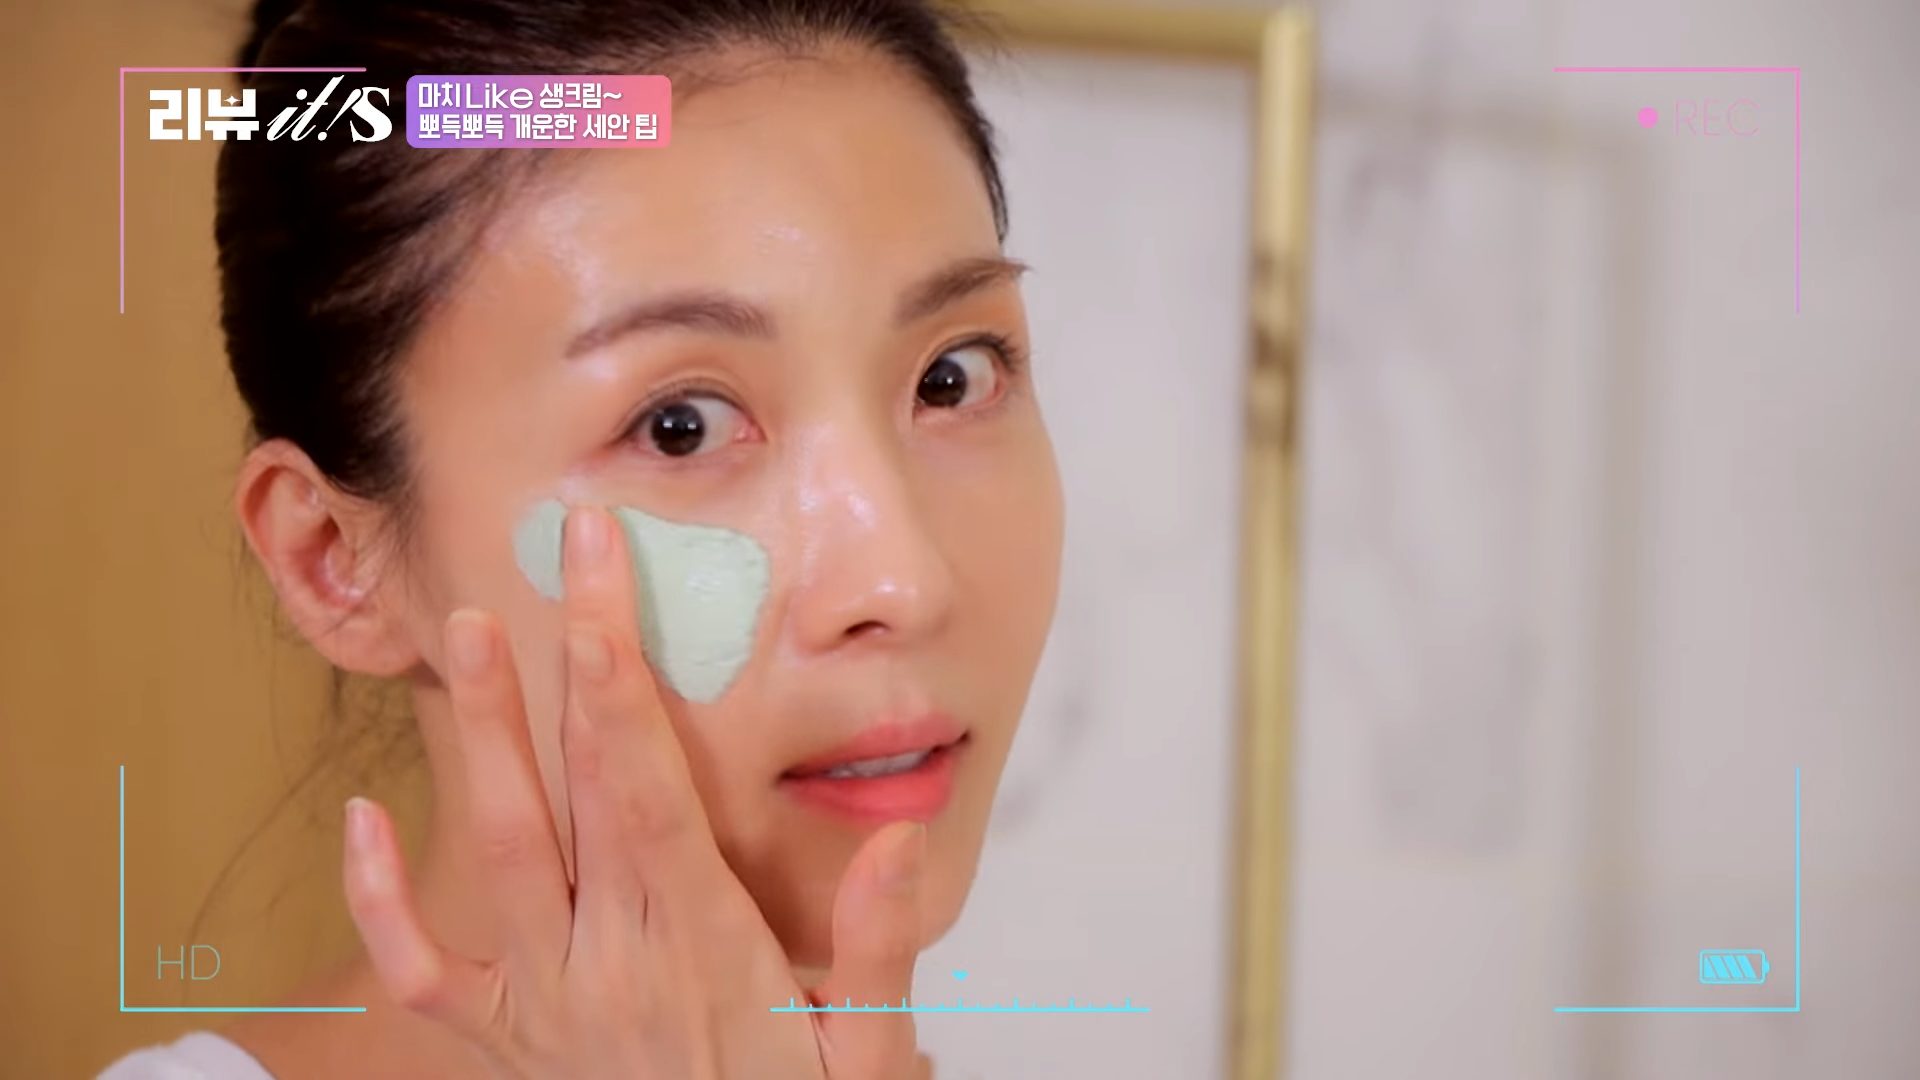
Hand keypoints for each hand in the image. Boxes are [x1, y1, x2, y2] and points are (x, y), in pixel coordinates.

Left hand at [340, 503, 931, 1078]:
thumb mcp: (868, 1064)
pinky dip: (377, 898)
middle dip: (566, 663)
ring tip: (472, 633)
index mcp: (701, 951)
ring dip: (482, 737)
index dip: (623, 695)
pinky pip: (422, 969)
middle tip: (561, 558)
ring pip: (500, 850)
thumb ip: (880, 951)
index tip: (604, 605)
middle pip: (578, 788)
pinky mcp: (503, 1041)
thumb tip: (900, 840)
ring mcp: (547, 1002)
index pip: (649, 796)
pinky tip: (360, 818)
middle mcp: (610, 962)